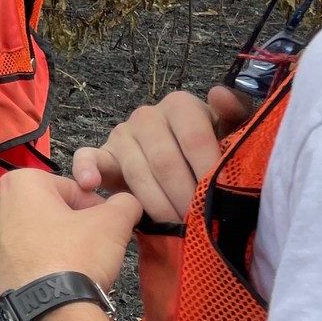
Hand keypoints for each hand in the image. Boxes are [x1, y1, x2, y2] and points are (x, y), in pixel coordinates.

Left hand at [0, 167, 140, 299]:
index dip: (95, 207)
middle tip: (92, 247)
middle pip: (47, 212)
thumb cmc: (76, 257)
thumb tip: (128, 202)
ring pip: (30, 238)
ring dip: (51, 247)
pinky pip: (16, 263)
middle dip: (70, 226)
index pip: (70, 188)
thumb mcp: (113, 222)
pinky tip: (50, 282)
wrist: (48, 313)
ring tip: (72, 267)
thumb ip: (125, 203)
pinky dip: (32, 269)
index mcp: (20, 184)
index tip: (106, 226)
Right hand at [67, 87, 248, 226]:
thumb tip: (219, 94)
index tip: (219, 199)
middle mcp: (147, 115)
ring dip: (157, 204)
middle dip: (184, 196)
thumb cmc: (208, 149)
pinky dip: (86, 170)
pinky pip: (88, 158)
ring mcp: (122, 134)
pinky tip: (92, 185)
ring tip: (176, 226)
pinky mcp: (102, 153)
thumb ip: (234, 114)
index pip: (195, 137)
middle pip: (166, 160)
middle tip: (199, 222)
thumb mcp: (230, 132)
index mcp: (180, 104)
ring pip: (137, 172)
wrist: (178, 163)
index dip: (208, 171)